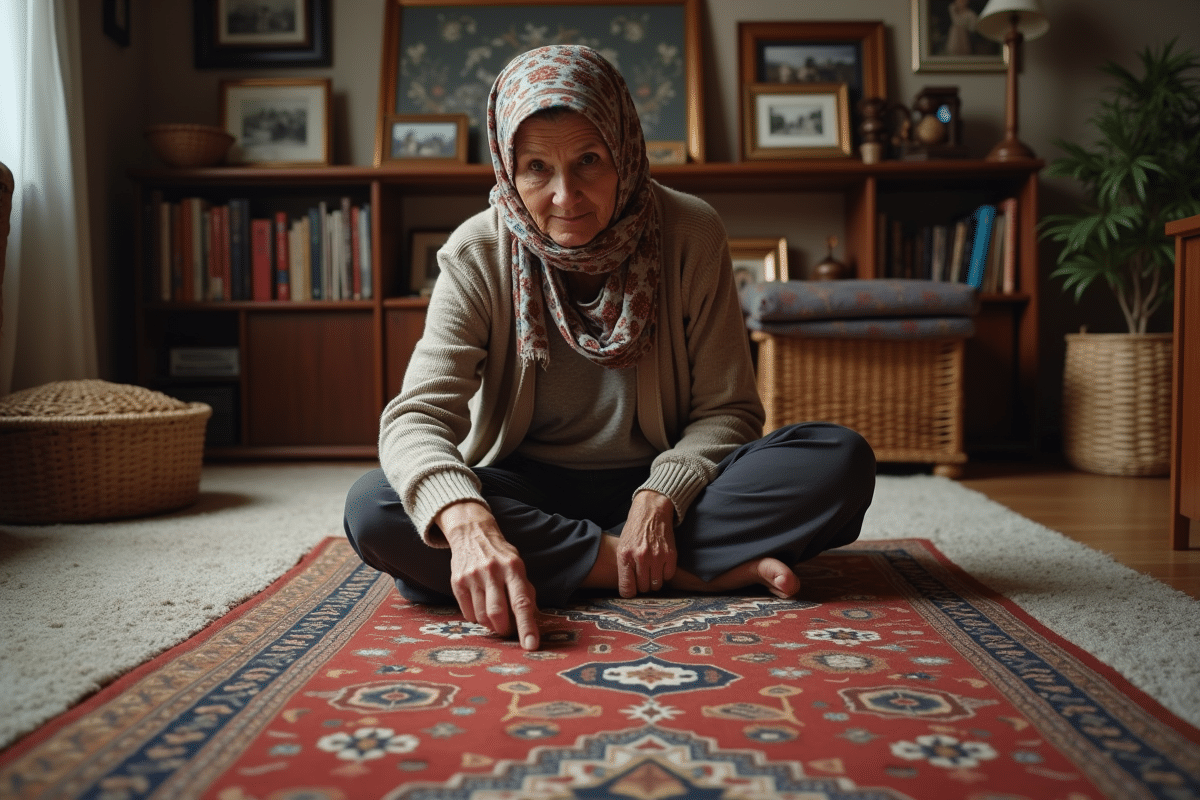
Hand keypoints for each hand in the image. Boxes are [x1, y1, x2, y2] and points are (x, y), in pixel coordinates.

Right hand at [437, 500, 539, 649]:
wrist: (472, 532)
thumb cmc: (501, 555)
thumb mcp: (518, 567)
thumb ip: (526, 592)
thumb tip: (534, 622)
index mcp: (514, 568)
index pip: (521, 602)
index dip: (527, 626)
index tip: (531, 646)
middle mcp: (493, 571)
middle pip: (498, 613)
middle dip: (504, 629)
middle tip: (507, 630)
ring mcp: (473, 576)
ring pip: (482, 617)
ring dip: (491, 625)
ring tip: (495, 617)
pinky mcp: (457, 582)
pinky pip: (469, 614)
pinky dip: (478, 618)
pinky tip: (481, 607)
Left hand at [616, 490, 676, 596]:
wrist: (651, 511)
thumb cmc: (634, 529)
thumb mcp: (622, 546)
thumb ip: (624, 566)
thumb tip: (628, 589)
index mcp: (625, 555)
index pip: (626, 588)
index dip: (629, 592)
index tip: (631, 590)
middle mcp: (640, 557)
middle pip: (643, 588)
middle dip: (642, 585)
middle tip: (642, 577)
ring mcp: (657, 556)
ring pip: (656, 585)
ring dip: (654, 581)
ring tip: (651, 571)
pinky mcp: (670, 554)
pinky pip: (668, 576)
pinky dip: (665, 574)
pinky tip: (661, 566)